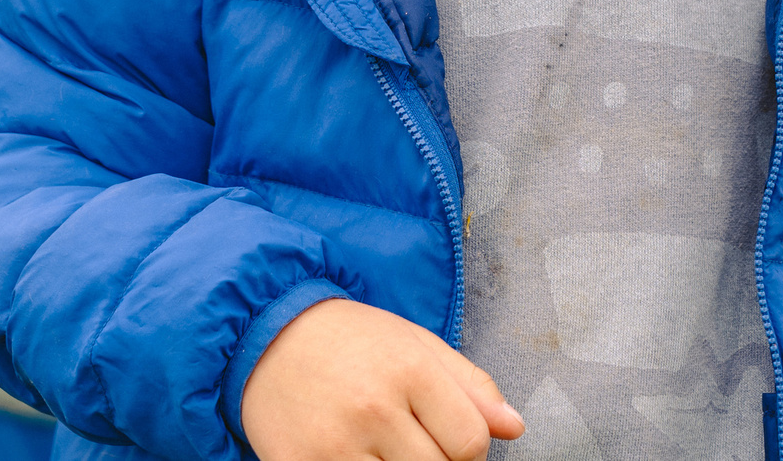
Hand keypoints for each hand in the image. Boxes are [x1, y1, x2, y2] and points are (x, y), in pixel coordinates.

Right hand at [243, 299, 523, 460]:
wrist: (266, 335)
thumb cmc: (352, 340)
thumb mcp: (417, 344)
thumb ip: (471, 385)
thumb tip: (516, 428)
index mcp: (410, 370)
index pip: (470, 443)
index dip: (469, 451)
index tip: (450, 440)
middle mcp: (374, 408)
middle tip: (415, 443)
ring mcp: (335, 444)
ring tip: (389, 451)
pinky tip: (362, 459)